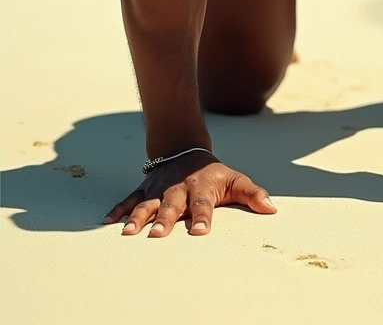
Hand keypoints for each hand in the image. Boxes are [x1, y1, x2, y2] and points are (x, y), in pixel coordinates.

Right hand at [102, 149, 275, 236]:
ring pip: (147, 204)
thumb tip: (272, 209)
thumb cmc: (214, 173)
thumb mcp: (235, 180)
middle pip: (171, 206)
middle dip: (164, 220)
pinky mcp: (145, 190)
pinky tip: (107, 221)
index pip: (204, 205)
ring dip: (137, 217)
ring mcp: (159, 189)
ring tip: (128, 232)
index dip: (202, 218)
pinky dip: (118, 209)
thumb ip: (253, 194)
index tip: (200, 232)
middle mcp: (178, 190)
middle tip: (156, 236)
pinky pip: (129, 199)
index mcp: (202, 189)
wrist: (186, 150)